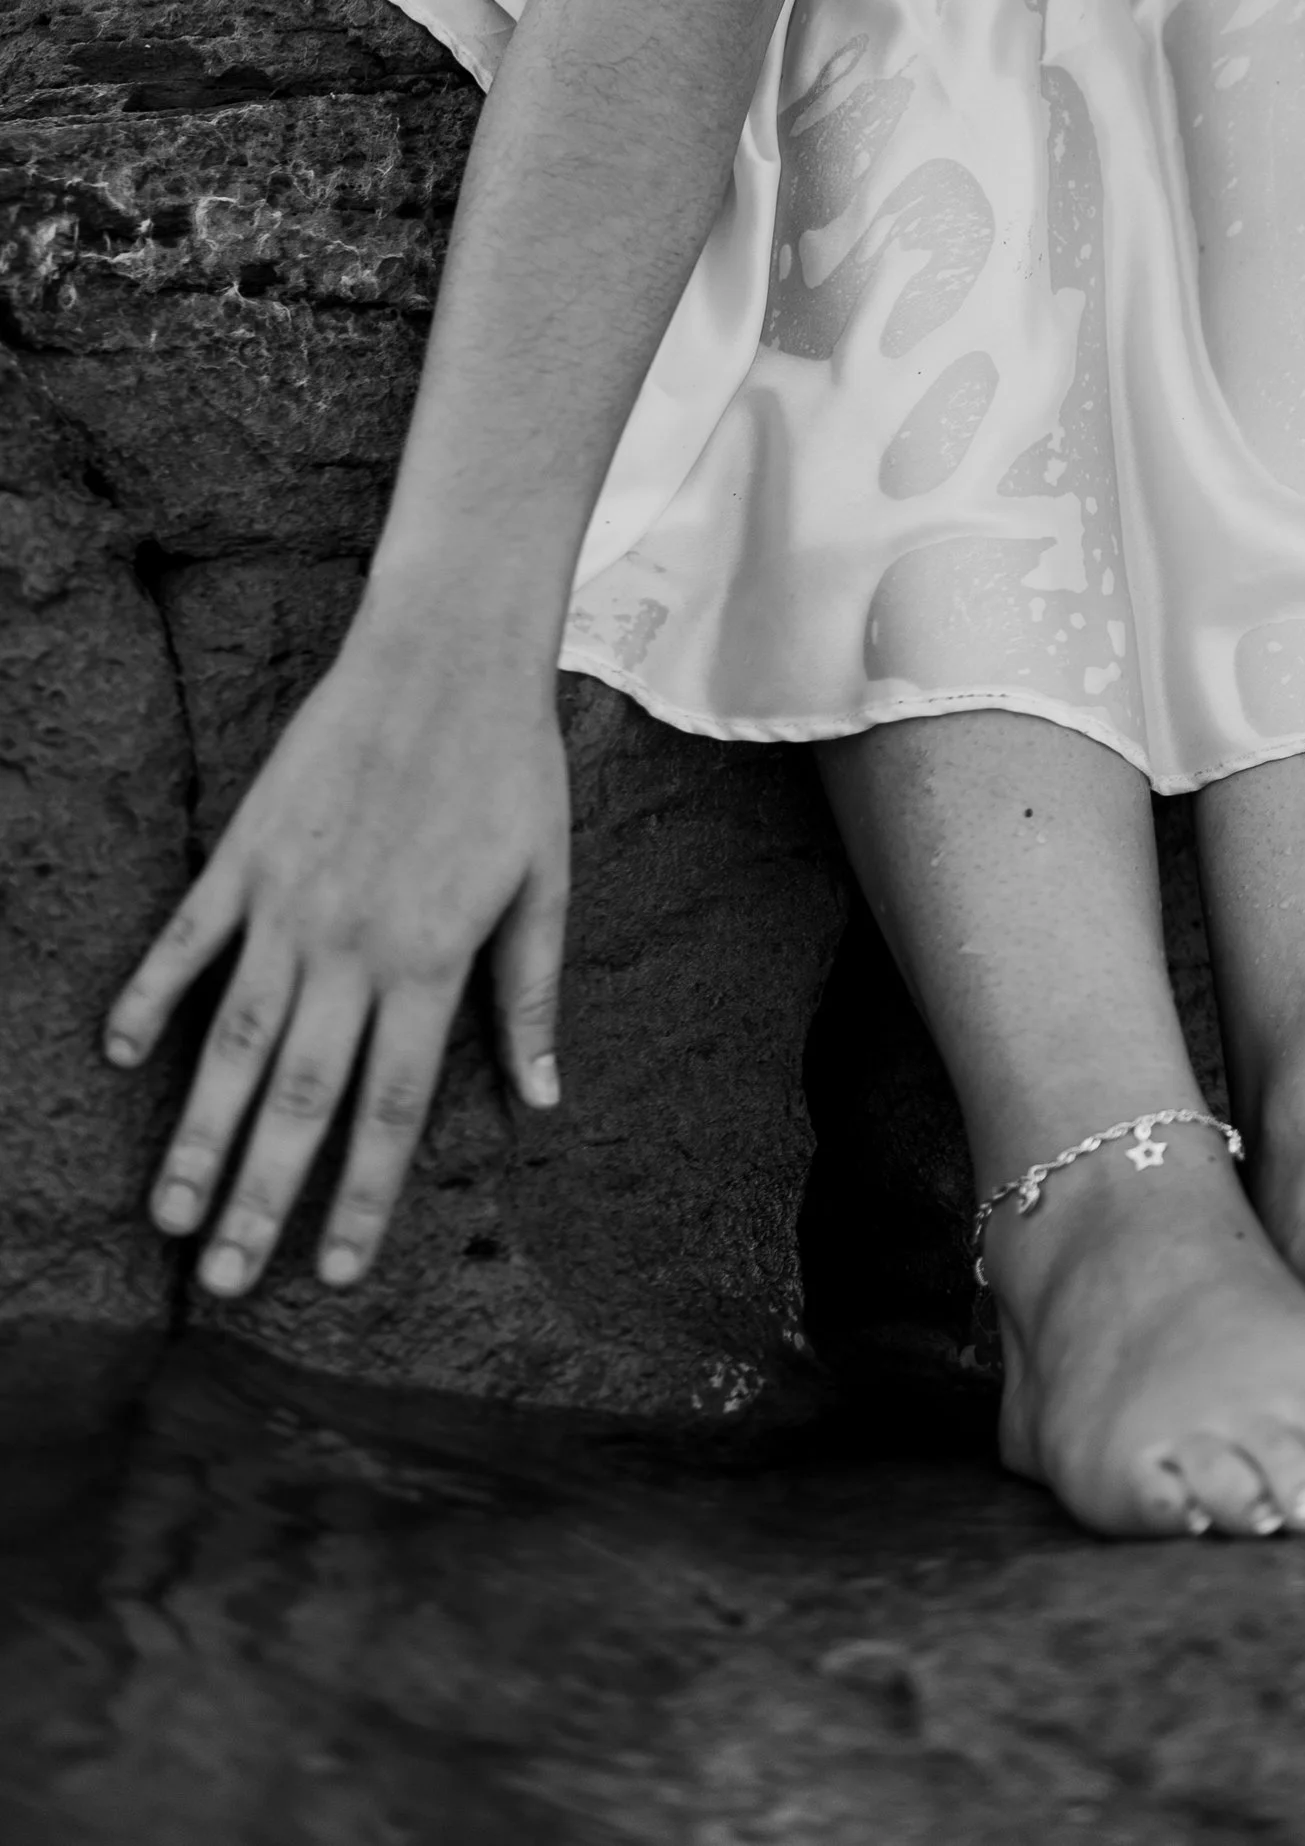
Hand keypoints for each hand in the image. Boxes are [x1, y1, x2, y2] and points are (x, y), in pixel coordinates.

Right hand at [103, 631, 570, 1299]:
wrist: (447, 654)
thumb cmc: (510, 766)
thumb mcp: (545, 879)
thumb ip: (531, 993)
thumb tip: (543, 1096)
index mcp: (431, 960)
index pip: (390, 1107)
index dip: (363, 1197)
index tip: (338, 1273)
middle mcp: (353, 946)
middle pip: (300, 1099)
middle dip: (261, 1198)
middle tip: (226, 1284)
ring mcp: (290, 902)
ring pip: (235, 1041)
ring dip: (199, 1131)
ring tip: (169, 1213)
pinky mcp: (245, 854)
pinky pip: (188, 941)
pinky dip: (152, 996)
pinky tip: (124, 1055)